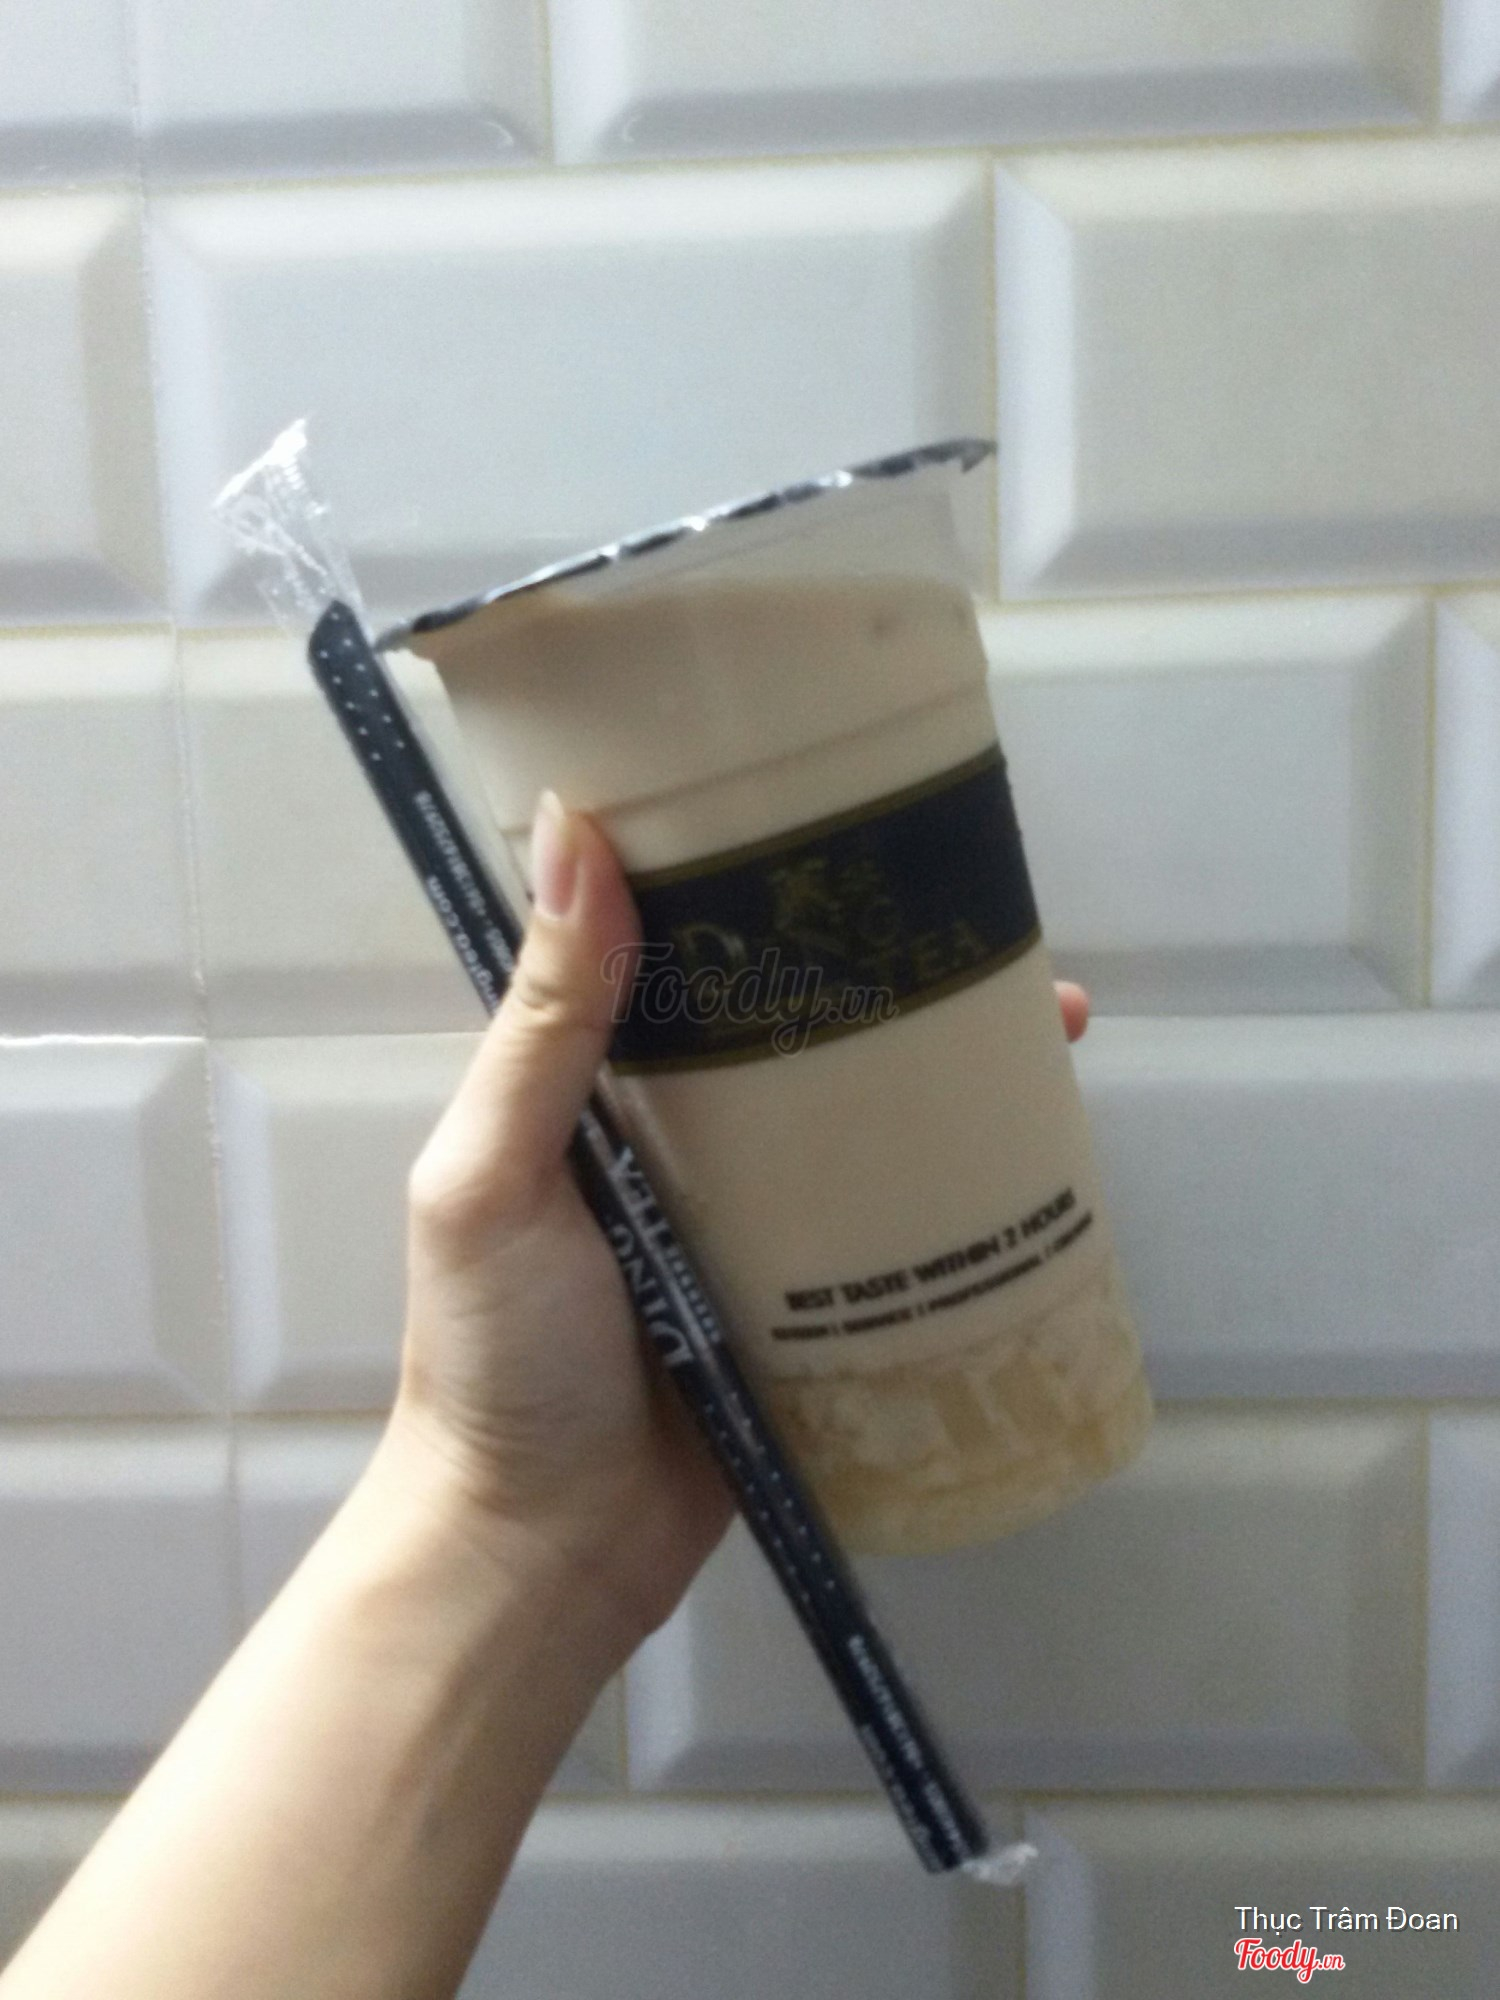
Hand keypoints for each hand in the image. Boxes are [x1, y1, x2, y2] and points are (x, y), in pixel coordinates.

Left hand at [388, 792, 1091, 1654]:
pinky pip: (889, 1213)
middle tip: (976, 909)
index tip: (822, 803)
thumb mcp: (493, 1177)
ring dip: (942, 1057)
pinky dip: (957, 1175)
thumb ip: (542, 1026)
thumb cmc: (497, 1356)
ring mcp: (750, 1215)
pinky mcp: (811, 1293)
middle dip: (877, 961)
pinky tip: (1033, 1140)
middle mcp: (675, 1134)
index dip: (738, 873)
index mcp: (589, 1085)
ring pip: (856, 1107)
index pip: (669, 947)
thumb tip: (573, 832)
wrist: (548, 1551)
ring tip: (1046, 1007)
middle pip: (789, 1019)